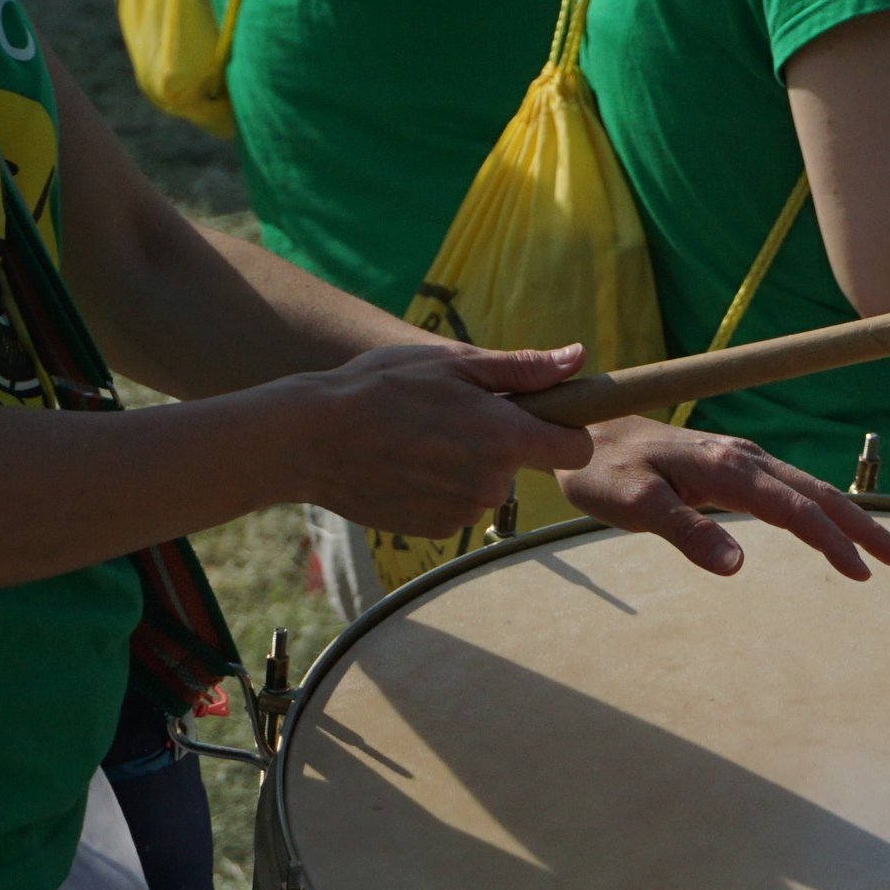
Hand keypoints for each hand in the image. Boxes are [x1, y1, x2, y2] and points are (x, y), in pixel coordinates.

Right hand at [285, 343, 596, 536]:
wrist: (310, 439)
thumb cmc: (381, 388)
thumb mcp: (452, 364)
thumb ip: (523, 369)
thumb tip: (578, 359)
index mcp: (505, 436)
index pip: (575, 448)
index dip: (563, 429)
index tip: (538, 414)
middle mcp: (491, 482)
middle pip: (522, 464)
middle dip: (500, 442)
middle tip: (450, 414)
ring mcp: (462, 511)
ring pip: (487, 485)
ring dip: (467, 464)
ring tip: (419, 437)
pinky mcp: (435, 530)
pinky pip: (456, 505)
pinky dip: (440, 487)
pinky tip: (405, 464)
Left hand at [560, 419, 889, 578]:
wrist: (578, 431)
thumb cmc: (602, 470)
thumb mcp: (636, 505)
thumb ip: (687, 532)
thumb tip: (739, 567)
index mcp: (728, 468)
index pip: (796, 508)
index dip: (833, 540)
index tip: (865, 572)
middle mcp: (743, 459)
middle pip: (817, 494)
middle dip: (863, 527)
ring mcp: (740, 461)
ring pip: (808, 490)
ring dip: (848, 519)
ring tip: (884, 551)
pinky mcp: (731, 467)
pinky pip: (788, 490)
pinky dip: (819, 510)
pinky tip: (830, 529)